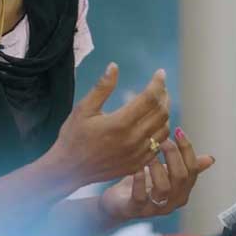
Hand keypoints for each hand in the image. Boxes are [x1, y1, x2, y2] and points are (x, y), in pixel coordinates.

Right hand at [52, 63, 170, 186]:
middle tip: (161, 85)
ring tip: (159, 101)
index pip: (149, 98)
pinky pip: (158, 145)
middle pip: (160, 113)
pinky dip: (161, 130)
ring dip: (164, 113)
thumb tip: (114, 66)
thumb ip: (102, 87)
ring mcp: (137, 154)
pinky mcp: (138, 163)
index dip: (157, 83)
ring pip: (163, 129)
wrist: (70, 168)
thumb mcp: (83, 108)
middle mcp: (133, 140)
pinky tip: (154, 122)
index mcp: (119, 123)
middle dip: (164, 95)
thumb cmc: (74, 135)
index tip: (160, 73)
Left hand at [99, 127, 214, 222]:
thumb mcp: (166, 173)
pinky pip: (140, 196)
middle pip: (181, 176)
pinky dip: (138, 180)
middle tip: (161, 139)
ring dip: (157, 166)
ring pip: (164, 187)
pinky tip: (135, 167)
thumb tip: (211, 159)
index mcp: (182, 190)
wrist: (119, 204)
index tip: (178, 130)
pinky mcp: (135, 208)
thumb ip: (185, 166)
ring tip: (148, 154)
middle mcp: (172, 200)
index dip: (187, 149)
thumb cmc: (144, 185)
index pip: (192, 169)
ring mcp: (155, 206)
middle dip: (173, 154)